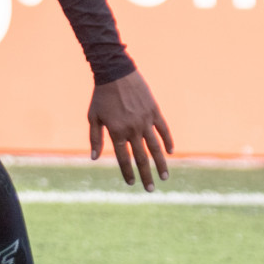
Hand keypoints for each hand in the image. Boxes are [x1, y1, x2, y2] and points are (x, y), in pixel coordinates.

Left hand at [87, 70, 172, 191]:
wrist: (115, 73)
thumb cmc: (101, 96)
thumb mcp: (93, 117)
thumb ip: (95, 138)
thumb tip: (93, 158)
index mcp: (116, 132)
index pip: (123, 158)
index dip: (127, 172)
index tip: (132, 184)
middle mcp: (132, 129)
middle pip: (141, 158)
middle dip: (146, 175)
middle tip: (150, 190)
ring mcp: (145, 121)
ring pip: (155, 148)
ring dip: (160, 164)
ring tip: (164, 177)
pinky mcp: (154, 111)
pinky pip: (163, 130)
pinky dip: (167, 141)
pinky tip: (170, 152)